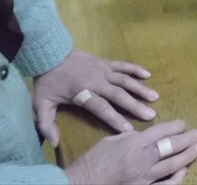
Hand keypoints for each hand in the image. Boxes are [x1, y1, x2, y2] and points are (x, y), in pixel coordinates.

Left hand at [33, 50, 158, 146]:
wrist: (51, 54)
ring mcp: (103, 70)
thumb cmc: (48, 81)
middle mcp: (97, 82)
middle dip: (135, 106)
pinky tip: (148, 75)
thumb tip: (53, 143)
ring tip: (155, 97)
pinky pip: (123, 65)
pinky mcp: (106, 62)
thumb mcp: (41, 104)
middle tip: (151, 115)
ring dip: (140, 89)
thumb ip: (46, 124)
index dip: (115, 119)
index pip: (102, 108)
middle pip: (119, 95)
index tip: (129, 129)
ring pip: (125, 80)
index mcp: (83, 93)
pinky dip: (136, 69)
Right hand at [65, 120, 196, 184]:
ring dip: (188, 156)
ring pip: (173, 165)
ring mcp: (144, 178)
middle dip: (188, 139)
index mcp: (134, 143)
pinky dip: (177, 178)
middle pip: (171, 147)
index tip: (183, 123)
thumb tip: (144, 135)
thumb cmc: (93, 161)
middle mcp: (142, 159)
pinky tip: (183, 171)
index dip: (175, 126)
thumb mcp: (111, 141)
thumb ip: (130, 136)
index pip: (161, 131)